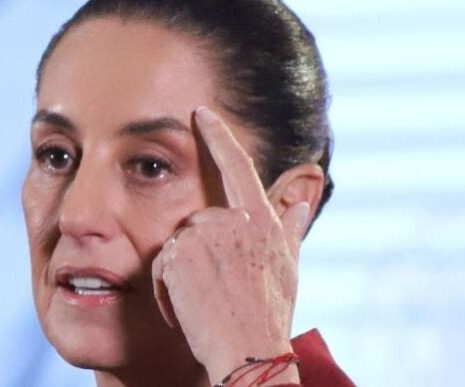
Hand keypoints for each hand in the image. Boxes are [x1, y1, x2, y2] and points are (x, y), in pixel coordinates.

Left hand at [151, 106, 310, 382]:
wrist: (248, 351)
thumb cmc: (269, 313)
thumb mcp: (288, 266)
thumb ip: (290, 227)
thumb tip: (303, 198)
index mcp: (260, 219)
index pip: (237, 166)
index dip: (218, 136)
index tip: (201, 112)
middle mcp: (233, 221)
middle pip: (196, 219)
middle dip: (197, 252)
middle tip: (215, 289)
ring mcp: (204, 236)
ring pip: (176, 243)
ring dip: (181, 274)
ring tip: (203, 302)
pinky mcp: (178, 256)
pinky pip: (161, 266)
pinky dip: (167, 290)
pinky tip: (186, 310)